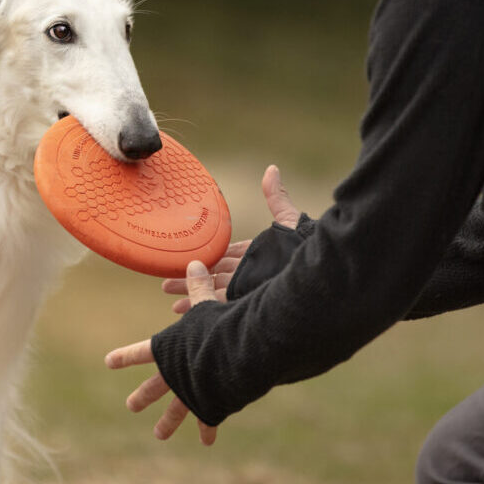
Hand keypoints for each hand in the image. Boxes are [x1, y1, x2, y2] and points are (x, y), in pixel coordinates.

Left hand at [105, 260, 219, 445]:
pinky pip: (208, 417)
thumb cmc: (219, 327)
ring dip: (168, 422)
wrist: (237, 356)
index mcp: (168, 349)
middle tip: (131, 406)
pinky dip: (208, 427)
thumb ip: (200, 286)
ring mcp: (191, 390)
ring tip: (159, 435)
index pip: (140, 351)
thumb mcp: (208, 303)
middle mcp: (175, 373)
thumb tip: (194, 262)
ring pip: (177, 409)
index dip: (125, 356)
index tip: (109, 363)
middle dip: (143, 396)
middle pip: (155, 386)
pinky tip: (207, 441)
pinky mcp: (211, 402)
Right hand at [161, 165, 300, 313]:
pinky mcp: (248, 305)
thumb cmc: (306, 250)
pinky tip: (188, 314)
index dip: (206, 257)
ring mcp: (249, 291)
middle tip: (166, 283)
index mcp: (256, 257)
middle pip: (213, 275)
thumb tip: (271, 169)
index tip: (186, 259)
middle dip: (189, 279)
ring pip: (213, 292)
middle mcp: (250, 275)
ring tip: (170, 299)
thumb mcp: (288, 221)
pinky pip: (221, 307)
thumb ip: (276, 198)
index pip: (227, 256)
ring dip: (191, 295)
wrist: (317, 277)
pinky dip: (203, 309)